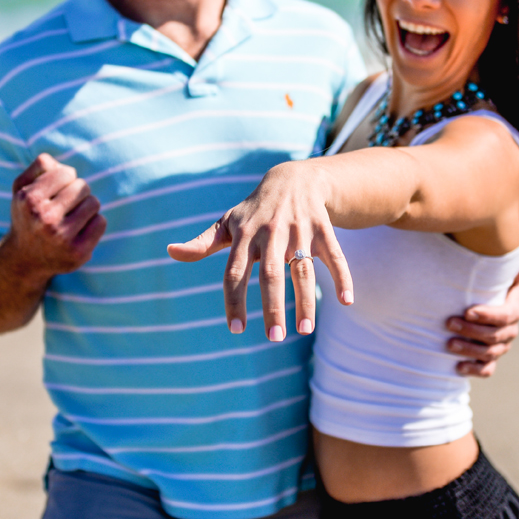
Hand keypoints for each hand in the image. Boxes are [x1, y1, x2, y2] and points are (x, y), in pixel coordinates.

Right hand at [7, 153, 106, 278]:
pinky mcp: (78, 252)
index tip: (54, 192)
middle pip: (83, 187)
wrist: (25, 259)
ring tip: (70, 218)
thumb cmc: (28, 215)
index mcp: (29, 199)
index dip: (64, 179)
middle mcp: (44, 218)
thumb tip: (59, 165)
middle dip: (76, 193)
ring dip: (86, 208)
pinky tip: (78, 231)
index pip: (67, 172)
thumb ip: (39, 167)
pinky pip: (101, 222)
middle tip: (63, 207)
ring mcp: (62, 237)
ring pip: (94, 203)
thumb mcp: (22, 188)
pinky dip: (93, 224)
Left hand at [167, 161, 353, 342]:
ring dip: (306, 301)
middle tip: (274, 339)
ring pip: (302, 270)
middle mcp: (271, 234)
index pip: (235, 272)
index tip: (236, 329)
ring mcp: (299, 231)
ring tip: (305, 330)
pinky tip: (348, 302)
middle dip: (272, 307)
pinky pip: (334, 256)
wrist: (294, 179)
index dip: (234, 300)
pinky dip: (343, 277)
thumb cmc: (254, 210)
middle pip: (270, 274)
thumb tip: (170, 251)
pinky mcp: (323, 230)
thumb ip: (202, 243)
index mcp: (245, 236)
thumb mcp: (228, 223)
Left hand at [445, 262, 518, 376]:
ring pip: (490, 353)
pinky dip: (474, 370)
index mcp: (513, 311)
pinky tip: (458, 367)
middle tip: (449, 323)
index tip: (467, 311)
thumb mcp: (499, 277)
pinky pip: (487, 370)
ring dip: (469, 349)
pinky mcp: (490, 360)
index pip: (505, 316)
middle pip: (495, 336)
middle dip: (472, 331)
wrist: (478, 307)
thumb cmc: (487, 288)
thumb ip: (510, 272)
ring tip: (449, 343)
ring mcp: (500, 347)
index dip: (488, 315)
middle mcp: (509, 331)